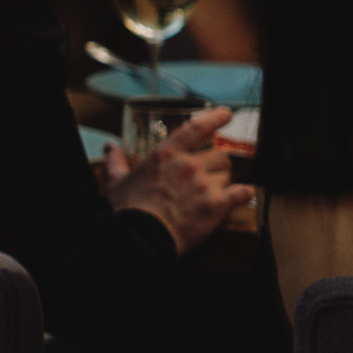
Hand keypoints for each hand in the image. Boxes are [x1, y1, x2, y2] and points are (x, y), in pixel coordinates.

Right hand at [103, 106, 252, 253]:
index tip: (226, 114)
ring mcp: (205, 184)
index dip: (215, 118)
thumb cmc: (127, 210)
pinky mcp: (217, 205)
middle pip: (218, 155)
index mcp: (166, 154)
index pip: (197, 127)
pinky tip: (240, 196)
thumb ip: (115, 162)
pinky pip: (243, 192)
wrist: (138, 238)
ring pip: (228, 174)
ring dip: (222, 182)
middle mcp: (189, 165)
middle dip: (215, 165)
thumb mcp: (116, 182)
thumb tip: (110, 148)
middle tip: (206, 176)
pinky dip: (243, 194)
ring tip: (211, 193)